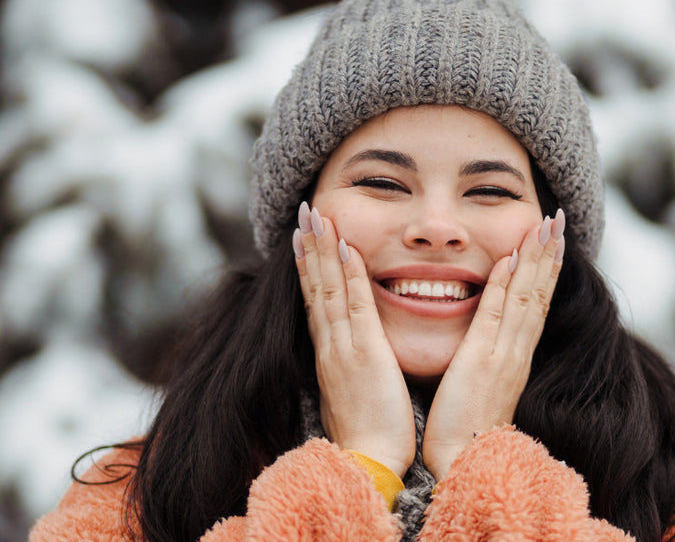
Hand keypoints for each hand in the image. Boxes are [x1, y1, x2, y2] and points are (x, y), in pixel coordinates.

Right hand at [294, 202, 415, 478]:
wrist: (368, 463)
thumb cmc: (369, 435)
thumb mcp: (356, 394)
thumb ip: (353, 370)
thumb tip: (354, 359)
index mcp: (331, 355)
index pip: (317, 302)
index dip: (310, 267)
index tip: (305, 237)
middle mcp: (331, 346)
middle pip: (315, 287)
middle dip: (310, 247)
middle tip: (304, 211)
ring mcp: (343, 348)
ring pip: (329, 289)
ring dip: (323, 249)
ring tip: (316, 216)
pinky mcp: (364, 355)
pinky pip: (354, 307)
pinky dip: (348, 276)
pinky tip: (348, 249)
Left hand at [422, 209, 565, 479]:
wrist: (461, 465)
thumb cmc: (463, 432)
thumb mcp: (479, 388)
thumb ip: (485, 362)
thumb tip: (484, 346)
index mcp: (513, 358)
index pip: (533, 304)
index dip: (544, 270)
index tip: (550, 239)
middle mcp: (515, 352)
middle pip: (538, 293)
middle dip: (549, 253)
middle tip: (557, 217)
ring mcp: (503, 355)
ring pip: (526, 296)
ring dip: (537, 258)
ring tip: (546, 224)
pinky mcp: (483, 361)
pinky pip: (497, 314)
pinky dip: (506, 284)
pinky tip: (510, 257)